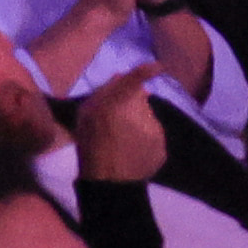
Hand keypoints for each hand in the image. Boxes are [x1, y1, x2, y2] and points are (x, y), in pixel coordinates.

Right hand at [70, 67, 168, 188]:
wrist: (109, 181)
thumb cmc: (90, 143)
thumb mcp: (85, 113)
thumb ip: (103, 92)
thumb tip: (120, 76)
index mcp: (119, 102)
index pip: (136, 79)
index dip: (147, 70)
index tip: (158, 66)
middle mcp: (141, 113)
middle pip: (141, 100)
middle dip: (133, 104)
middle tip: (116, 120)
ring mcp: (154, 132)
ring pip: (148, 118)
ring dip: (139, 122)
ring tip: (123, 139)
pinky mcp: (162, 148)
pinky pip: (154, 137)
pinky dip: (145, 140)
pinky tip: (132, 150)